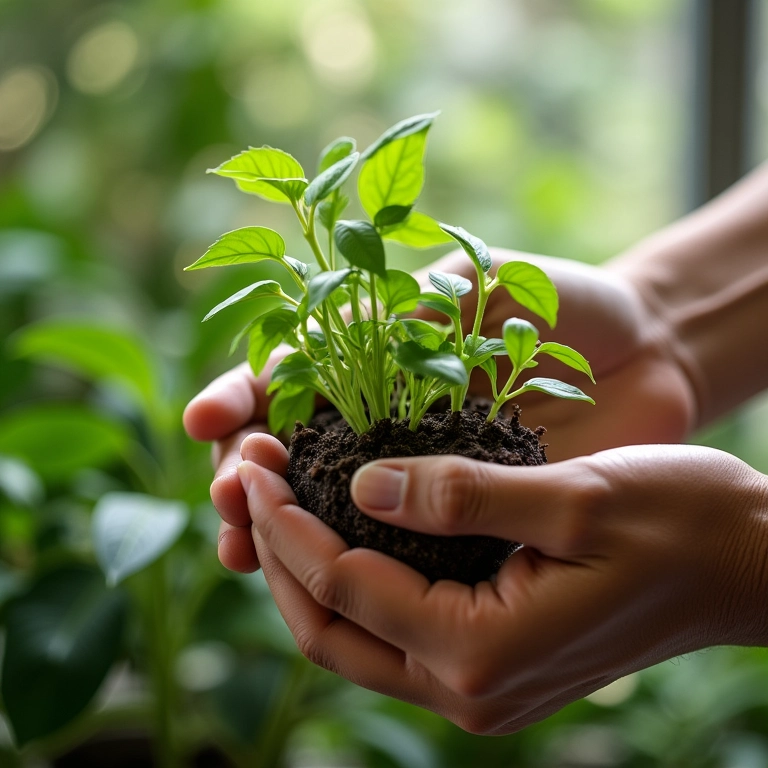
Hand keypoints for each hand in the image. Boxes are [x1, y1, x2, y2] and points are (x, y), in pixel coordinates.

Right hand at [183, 249, 696, 571]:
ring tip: (239, 547)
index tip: (208, 419)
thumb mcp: (499, 281)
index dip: (240, 395)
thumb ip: (438, 301)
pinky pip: (389, 543)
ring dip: (273, 526)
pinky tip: (316, 584)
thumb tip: (371, 324)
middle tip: (232, 493)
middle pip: (287, 445)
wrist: (644, 356)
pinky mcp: (455, 512)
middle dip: (246, 469)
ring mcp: (413, 468)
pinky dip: (346, 563)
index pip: (286, 371)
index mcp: (373, 349)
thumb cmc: (566, 304)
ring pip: (322, 503)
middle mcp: (380, 413)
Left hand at [238, 433, 767, 733]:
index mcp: (481, 651)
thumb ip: (463, 496)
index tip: (255, 463)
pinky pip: (390, 630)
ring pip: (353, 635)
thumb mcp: (575, 497)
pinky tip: (339, 527)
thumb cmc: (680, 521)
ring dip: (304, 567)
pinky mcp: (489, 662)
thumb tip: (362, 486)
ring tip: (274, 497)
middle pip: (329, 628)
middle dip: (276, 550)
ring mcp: (477, 684)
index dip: (287, 524)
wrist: (746, 565)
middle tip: (247, 477)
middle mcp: (468, 686)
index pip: (344, 587)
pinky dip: (350, 580)